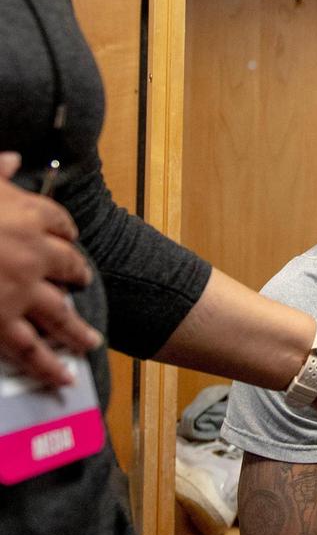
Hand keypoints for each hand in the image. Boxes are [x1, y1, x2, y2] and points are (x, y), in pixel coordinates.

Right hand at [0, 152, 100, 385]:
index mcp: (26, 214)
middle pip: (70, 266)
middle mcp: (34, 253)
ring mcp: (20, 290)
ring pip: (61, 314)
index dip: (65, 232)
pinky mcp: (0, 322)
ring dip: (78, 330)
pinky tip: (63, 376)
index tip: (69, 238)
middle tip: (84, 281)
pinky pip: (30, 348)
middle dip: (77, 275)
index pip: (59, 223)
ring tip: (90, 341)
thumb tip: (12, 158)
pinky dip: (48, 365)